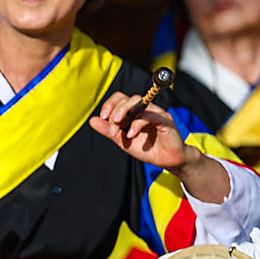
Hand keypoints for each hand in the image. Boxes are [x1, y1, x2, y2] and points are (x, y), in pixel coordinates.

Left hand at [88, 92, 229, 202]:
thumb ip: (109, 130)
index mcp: (134, 112)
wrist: (167, 160)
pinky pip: (149, 115)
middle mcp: (145, 109)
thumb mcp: (123, 140)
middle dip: (116, 111)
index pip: (120, 98)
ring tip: (120, 130)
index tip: (103, 117)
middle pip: (128, 99)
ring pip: (138, 103)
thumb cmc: (147, 149)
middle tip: (113, 126)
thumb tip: (92, 120)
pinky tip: (131, 135)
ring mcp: (155, 113)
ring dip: (125, 114)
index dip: (109, 105)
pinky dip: (137, 124)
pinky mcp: (165, 120)